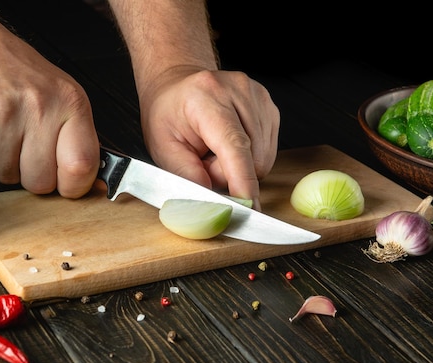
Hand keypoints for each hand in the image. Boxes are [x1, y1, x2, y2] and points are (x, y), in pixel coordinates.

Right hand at [0, 3, 99, 198]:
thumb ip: (79, 143)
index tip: (64, 183)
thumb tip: (95, 190)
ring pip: (6, 178)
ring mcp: (3, 112)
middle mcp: (40, 106)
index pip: (82, 166)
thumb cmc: (22, 77)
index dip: (73, 186)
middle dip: (30, 175)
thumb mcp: (63, 100)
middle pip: (39, 182)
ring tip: (0, 135)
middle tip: (23, 149)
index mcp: (71, 103)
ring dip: (1, 166)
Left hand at [139, 68, 279, 210]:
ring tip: (214, 152)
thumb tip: (212, 200)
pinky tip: (228, 147)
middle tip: (204, 163)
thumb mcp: (162, 146)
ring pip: (262, 160)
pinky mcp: (270, 109)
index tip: (246, 206)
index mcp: (207, 97)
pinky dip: (248, 159)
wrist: (178, 85)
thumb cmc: (168, 113)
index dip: (242, 180)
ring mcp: (259, 98)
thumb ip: (186, 174)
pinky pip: (267, 153)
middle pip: (251, 158)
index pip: (234, 145)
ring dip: (238, 167)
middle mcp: (239, 91)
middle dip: (228, 175)